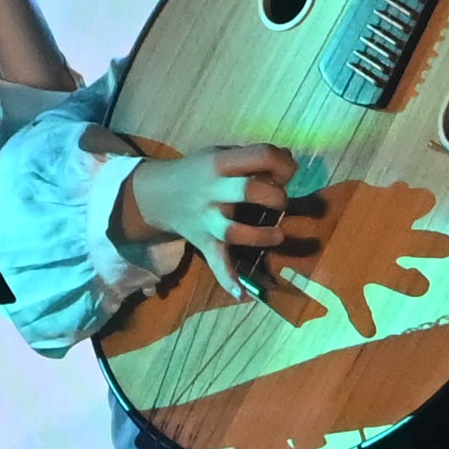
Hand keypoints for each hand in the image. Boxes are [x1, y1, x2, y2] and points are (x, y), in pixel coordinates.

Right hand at [111, 143, 298, 278]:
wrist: (158, 195)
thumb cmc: (200, 171)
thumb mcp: (221, 154)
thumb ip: (253, 158)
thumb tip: (289, 162)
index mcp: (221, 163)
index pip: (260, 155)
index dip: (282, 163)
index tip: (287, 173)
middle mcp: (214, 191)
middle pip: (248, 191)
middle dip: (274, 196)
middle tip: (280, 201)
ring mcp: (208, 220)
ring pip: (233, 230)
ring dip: (260, 236)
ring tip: (278, 235)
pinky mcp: (205, 243)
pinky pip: (216, 262)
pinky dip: (228, 279)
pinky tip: (243, 294)